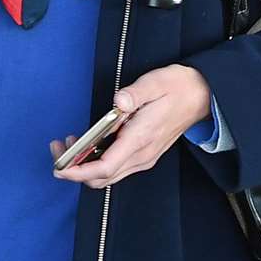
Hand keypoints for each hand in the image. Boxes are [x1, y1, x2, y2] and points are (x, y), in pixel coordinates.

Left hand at [51, 65, 211, 188]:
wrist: (203, 95)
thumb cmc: (177, 87)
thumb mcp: (155, 83)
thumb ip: (135, 94)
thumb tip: (118, 101)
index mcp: (141, 138)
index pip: (105, 166)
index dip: (79, 171)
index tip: (60, 167)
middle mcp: (141, 155)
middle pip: (102, 178)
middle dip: (75, 170)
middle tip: (57, 149)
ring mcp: (143, 157)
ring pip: (107, 175)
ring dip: (84, 166)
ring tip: (69, 143)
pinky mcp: (143, 154)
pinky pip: (115, 167)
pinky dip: (96, 161)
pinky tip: (88, 143)